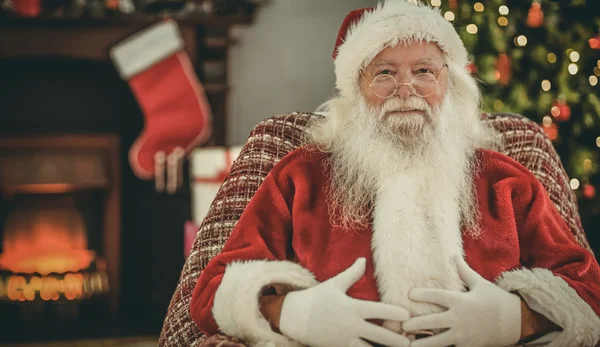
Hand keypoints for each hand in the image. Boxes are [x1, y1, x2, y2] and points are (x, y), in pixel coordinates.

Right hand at [279, 258, 409, 346]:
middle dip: (396, 340)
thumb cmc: (316, 298)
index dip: (394, 313)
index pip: (378, 311)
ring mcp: (345, 340)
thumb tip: (363, 259)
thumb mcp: (335, 284)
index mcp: (352, 308)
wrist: (294, 318)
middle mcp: (350, 325)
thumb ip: (352, 274)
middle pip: (379, 336)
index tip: (408, 315)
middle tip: (411, 342)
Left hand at [402, 256, 520, 346]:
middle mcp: (460, 318)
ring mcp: (464, 335)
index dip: (423, 295)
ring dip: (423, 343)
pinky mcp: (468, 346)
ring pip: (439, 341)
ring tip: (407, 345)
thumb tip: (454, 255)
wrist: (516, 322)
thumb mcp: (480, 284)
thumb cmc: (496, 300)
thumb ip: (464, 271)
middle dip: (416, 323)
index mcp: (462, 301)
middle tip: (402, 324)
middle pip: (434, 321)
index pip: (438, 296)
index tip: (409, 294)